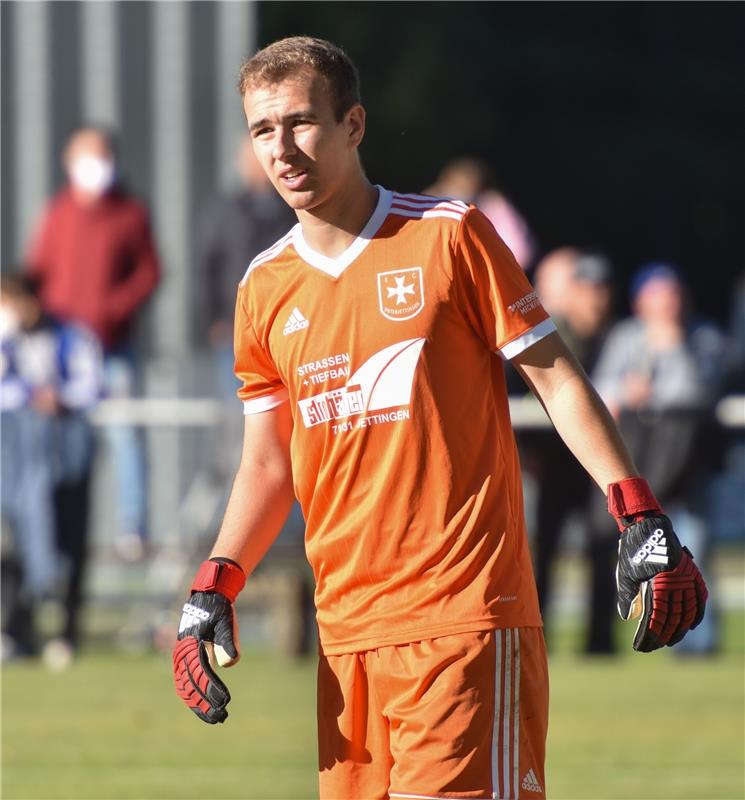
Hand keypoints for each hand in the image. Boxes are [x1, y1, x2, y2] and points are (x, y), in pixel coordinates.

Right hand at [172, 559, 245, 723]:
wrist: (207, 597)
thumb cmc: (218, 609)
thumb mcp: (225, 620)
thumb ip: (227, 640)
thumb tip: (231, 663)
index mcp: (190, 644)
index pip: (201, 673)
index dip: (211, 690)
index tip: (225, 702)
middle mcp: (181, 653)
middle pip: (190, 685)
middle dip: (205, 703)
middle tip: (221, 717)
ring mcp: (181, 657)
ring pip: (186, 688)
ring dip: (198, 704)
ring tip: (215, 718)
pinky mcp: (185, 660)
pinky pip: (186, 683)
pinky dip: (193, 696)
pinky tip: (204, 707)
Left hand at [609, 478, 707, 651]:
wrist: (647, 525)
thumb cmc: (633, 549)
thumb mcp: (626, 572)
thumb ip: (627, 595)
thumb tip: (627, 617)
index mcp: (659, 584)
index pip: (659, 617)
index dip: (653, 634)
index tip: (646, 645)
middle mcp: (676, 583)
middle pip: (675, 617)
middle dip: (666, 635)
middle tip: (657, 646)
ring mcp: (686, 578)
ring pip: (688, 609)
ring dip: (681, 628)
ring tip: (673, 640)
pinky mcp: (691, 572)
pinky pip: (699, 596)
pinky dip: (697, 611)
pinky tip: (691, 624)